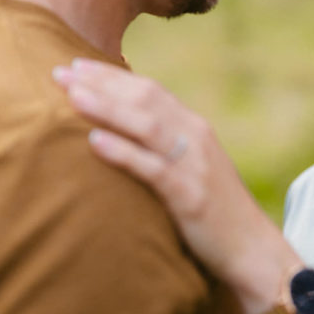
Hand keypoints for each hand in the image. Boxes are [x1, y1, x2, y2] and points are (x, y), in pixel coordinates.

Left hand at [52, 59, 297, 312]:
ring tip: (72, 96)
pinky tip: (94, 142)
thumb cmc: (214, 212)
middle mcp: (196, 137)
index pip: (150, 89)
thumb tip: (124, 132)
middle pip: (145, 98)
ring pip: (147, 125)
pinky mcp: (190, 195)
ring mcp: (195, 165)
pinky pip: (153, 168)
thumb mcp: (192, 168)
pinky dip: (123, 152)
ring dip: (107, 108)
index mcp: (194, 128)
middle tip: (61, 71)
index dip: (112, 75)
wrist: (252, 249)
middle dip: (102, 82)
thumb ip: (165, 146)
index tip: (76, 64)